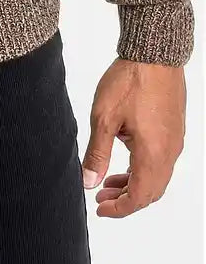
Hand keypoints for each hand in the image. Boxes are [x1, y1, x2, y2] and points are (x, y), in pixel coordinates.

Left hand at [81, 55, 186, 216]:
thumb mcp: (104, 118)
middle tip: (101, 196)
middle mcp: (169, 153)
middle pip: (150, 192)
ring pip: (156, 177)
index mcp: (153, 155)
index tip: (100, 209)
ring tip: (108, 180)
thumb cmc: (130, 82)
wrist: (154, 54)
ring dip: (133, 183)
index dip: (119, 209)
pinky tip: (125, 155)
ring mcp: (174, 141)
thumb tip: (89, 182)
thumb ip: (97, 153)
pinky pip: (161, 161)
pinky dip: (142, 168)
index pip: (138, 197)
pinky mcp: (174, 129)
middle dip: (125, 198)